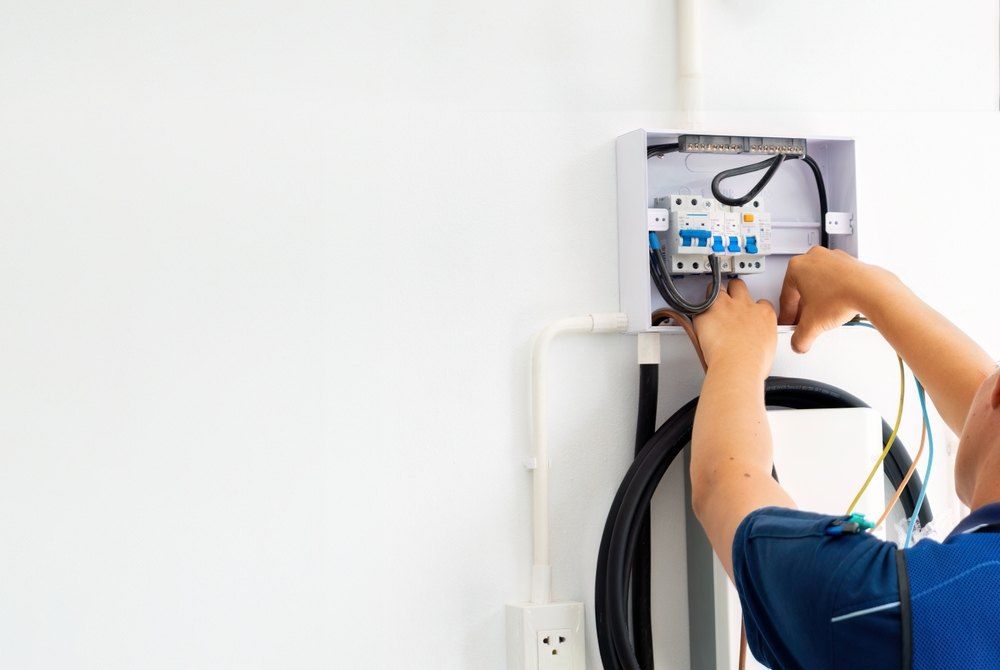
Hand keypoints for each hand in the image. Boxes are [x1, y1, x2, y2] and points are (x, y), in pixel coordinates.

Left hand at [693, 279, 776, 377]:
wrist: (737, 365)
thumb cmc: (752, 363)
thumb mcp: (768, 348)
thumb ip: (760, 338)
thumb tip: (756, 344)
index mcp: (764, 314)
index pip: (761, 302)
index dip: (752, 307)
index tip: (748, 315)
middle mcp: (745, 305)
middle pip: (738, 286)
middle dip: (733, 290)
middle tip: (728, 302)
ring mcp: (725, 306)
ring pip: (717, 288)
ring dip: (714, 294)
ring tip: (710, 304)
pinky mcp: (706, 313)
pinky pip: (699, 307)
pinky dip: (698, 312)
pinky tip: (698, 320)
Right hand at [778, 246, 897, 352]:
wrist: (871, 291)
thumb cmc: (842, 297)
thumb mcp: (811, 325)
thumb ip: (799, 338)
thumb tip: (799, 343)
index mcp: (796, 267)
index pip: (786, 297)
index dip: (787, 315)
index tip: (789, 323)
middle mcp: (813, 258)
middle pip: (802, 289)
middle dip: (803, 308)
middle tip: (806, 322)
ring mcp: (831, 257)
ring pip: (818, 283)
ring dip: (818, 301)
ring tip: (824, 316)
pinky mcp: (848, 262)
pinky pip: (834, 280)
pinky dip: (833, 293)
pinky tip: (837, 306)